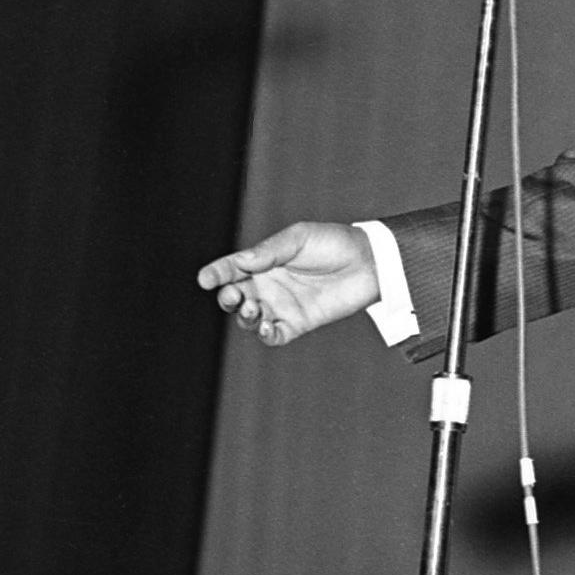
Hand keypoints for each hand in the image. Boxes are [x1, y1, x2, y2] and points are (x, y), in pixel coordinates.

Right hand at [195, 220, 379, 345]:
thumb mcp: (299, 238)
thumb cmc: (334, 243)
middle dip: (228, 299)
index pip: (232, 269)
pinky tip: (268, 326)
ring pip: (250, 319)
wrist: (369, 262)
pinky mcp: (298, 324)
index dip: (216, 274)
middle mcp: (269, 285)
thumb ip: (269, 251)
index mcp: (264, 262)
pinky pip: (274, 335)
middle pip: (236, 297)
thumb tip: (240, 262)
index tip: (205, 279)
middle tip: (235, 296)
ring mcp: (282, 306)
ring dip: (245, 318)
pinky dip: (266, 335)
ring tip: (254, 310)